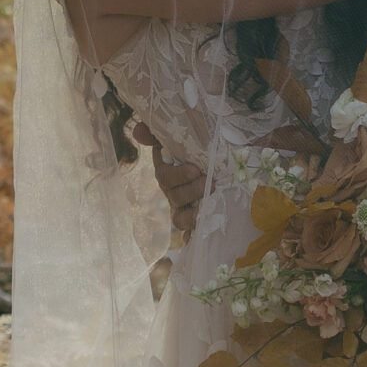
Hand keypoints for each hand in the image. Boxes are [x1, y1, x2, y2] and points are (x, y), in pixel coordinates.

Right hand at [131, 122, 205, 236]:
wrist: (227, 162)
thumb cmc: (202, 149)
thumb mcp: (184, 136)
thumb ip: (158, 132)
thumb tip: (138, 132)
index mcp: (169, 172)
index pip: (165, 175)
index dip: (178, 175)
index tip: (195, 170)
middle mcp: (173, 192)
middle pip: (175, 196)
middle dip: (192, 191)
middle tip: (209, 183)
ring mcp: (183, 209)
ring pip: (180, 218)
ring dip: (192, 214)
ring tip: (209, 203)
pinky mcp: (195, 222)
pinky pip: (189, 233)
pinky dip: (192, 235)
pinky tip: (199, 234)